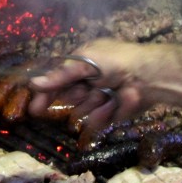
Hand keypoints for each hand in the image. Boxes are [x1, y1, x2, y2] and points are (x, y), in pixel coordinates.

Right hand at [28, 39, 146, 135]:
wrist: (147, 76)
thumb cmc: (116, 61)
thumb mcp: (85, 62)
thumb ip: (60, 75)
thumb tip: (34, 83)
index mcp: (81, 65)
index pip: (56, 81)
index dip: (45, 95)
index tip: (36, 109)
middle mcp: (87, 82)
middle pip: (68, 98)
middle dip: (76, 95)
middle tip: (87, 88)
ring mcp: (98, 99)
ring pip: (81, 111)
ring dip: (92, 102)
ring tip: (107, 93)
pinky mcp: (109, 114)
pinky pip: (95, 121)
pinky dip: (103, 113)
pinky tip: (114, 103)